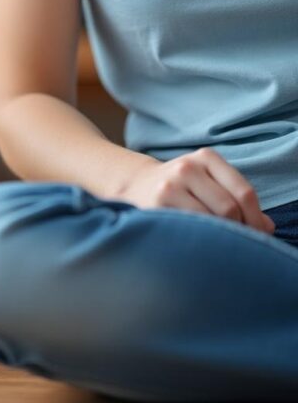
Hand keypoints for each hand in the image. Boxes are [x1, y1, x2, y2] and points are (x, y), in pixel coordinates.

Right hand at [115, 148, 273, 233]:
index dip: (255, 219)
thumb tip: (267, 227)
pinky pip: (189, 228)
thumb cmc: (182, 188)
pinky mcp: (155, 205)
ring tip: (218, 244)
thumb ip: (237, 199)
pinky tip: (198, 242)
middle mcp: (187, 167)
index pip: (244, 193)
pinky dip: (199, 239)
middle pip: (229, 208)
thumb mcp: (209, 182)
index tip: (258, 235)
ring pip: (210, 220)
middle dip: (240, 230)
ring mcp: (169, 186)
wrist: (134, 185)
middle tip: (239, 245)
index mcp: (206, 157)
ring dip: (219, 237)